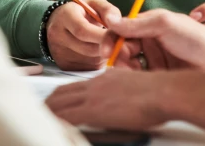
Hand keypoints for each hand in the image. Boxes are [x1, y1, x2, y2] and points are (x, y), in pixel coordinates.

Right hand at [46, 0, 140, 70]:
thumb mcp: (94, 4)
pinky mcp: (64, 66)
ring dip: (104, 54)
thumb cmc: (82, 13)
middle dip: (107, 46)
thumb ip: (108, 10)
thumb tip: (118, 22)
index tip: (118, 36)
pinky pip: (88, 68)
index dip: (102, 36)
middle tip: (119, 42)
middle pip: (88, 48)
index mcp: (65, 17)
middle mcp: (58, 36)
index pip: (82, 30)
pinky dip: (99, 61)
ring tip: (107, 43)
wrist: (60, 24)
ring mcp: (60, 54)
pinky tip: (99, 51)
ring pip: (90, 60)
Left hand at [47, 69, 171, 130]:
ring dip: (49, 110)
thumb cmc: (159, 92)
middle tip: (42, 109)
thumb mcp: (135, 85)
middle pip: (63, 92)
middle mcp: (96, 83)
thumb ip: (121, 89)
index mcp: (106, 77)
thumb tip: (118, 99)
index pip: (77, 85)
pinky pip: (67, 116)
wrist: (163, 92)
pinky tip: (52, 126)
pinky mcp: (94, 110)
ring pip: (61, 102)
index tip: (56, 100)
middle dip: (50, 101)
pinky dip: (57, 121)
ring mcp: (93, 96)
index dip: (63, 94)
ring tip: (41, 117)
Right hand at [105, 9, 204, 74]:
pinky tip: (140, 82)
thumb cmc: (196, 38)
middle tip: (122, 65)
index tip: (107, 51)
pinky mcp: (159, 75)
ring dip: (126, 69)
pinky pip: (139, 78)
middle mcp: (151, 40)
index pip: (122, 29)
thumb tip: (111, 20)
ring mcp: (154, 58)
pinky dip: (135, 79)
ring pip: (129, 64)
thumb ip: (137, 23)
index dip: (111, 39)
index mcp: (150, 24)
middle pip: (122, 48)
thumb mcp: (165, 24)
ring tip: (134, 74)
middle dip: (119, 57)